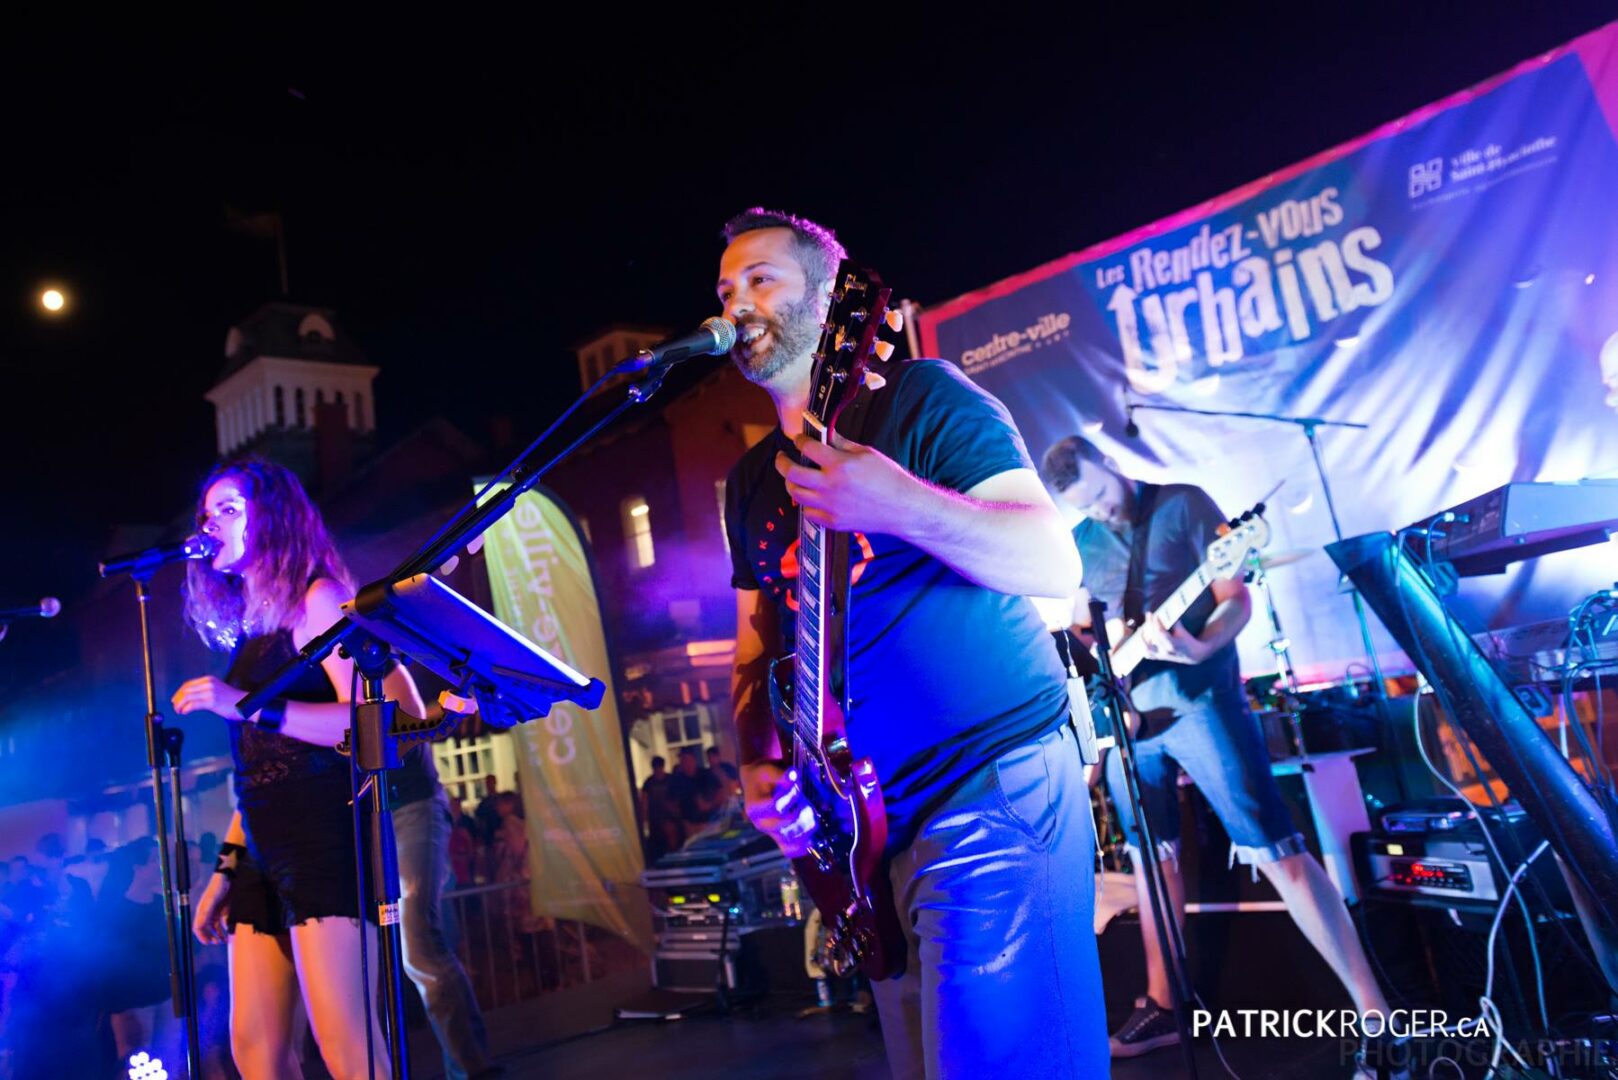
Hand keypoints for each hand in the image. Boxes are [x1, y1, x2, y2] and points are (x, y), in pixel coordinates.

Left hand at [171, 676, 246, 720]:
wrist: (245, 704)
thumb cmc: (233, 700)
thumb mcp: (218, 689)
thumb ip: (205, 690)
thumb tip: (191, 697)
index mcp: (209, 679)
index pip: (188, 684)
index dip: (179, 692)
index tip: (176, 699)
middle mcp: (208, 683)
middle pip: (186, 690)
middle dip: (178, 699)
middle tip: (175, 707)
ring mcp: (210, 692)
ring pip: (187, 697)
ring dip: (180, 705)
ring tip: (179, 711)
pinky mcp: (212, 702)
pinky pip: (193, 705)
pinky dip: (186, 709)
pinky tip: (185, 712)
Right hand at [193, 873, 231, 944]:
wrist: (230, 876)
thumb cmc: (218, 887)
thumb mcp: (211, 900)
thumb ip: (205, 913)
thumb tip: (198, 927)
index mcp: (202, 911)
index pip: (198, 927)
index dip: (201, 936)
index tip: (207, 943)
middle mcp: (208, 913)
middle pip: (206, 929)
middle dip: (210, 937)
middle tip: (217, 943)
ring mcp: (216, 911)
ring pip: (215, 927)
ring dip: (218, 934)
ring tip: (224, 941)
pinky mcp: (225, 910)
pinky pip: (223, 922)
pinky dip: (225, 928)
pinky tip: (230, 932)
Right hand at [741, 759, 817, 858]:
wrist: (757, 786)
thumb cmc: (763, 777)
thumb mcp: (768, 770)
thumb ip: (780, 775)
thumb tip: (793, 775)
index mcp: (755, 807)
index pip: (775, 806)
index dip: (790, 796)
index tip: (797, 787)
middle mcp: (761, 823)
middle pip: (784, 826)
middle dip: (801, 814)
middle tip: (807, 803)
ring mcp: (770, 833)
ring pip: (790, 840)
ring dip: (806, 827)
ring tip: (811, 814)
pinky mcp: (779, 839)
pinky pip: (791, 850)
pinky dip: (804, 844)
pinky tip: (810, 832)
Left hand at [775, 430, 917, 533]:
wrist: (902, 508)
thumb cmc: (889, 478)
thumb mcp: (866, 453)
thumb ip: (841, 444)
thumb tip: (825, 434)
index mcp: (839, 464)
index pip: (807, 448)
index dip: (799, 441)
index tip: (798, 440)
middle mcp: (830, 485)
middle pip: (792, 473)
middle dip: (782, 462)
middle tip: (782, 458)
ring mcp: (830, 506)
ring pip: (796, 493)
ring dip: (791, 483)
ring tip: (793, 477)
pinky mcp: (833, 522)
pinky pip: (808, 513)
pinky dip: (806, 503)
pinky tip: (809, 496)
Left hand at [1136, 615, 1214, 664]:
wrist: (1193, 655)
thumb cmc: (1188, 640)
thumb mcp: (1183, 631)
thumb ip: (1174, 624)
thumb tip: (1166, 613)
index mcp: (1173, 645)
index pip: (1160, 632)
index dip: (1156, 622)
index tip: (1155, 614)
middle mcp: (1165, 651)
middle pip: (1153, 637)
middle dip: (1150, 624)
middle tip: (1149, 614)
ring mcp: (1161, 656)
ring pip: (1147, 648)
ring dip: (1143, 638)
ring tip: (1142, 628)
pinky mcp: (1159, 657)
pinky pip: (1148, 654)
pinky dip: (1144, 646)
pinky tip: (1144, 637)